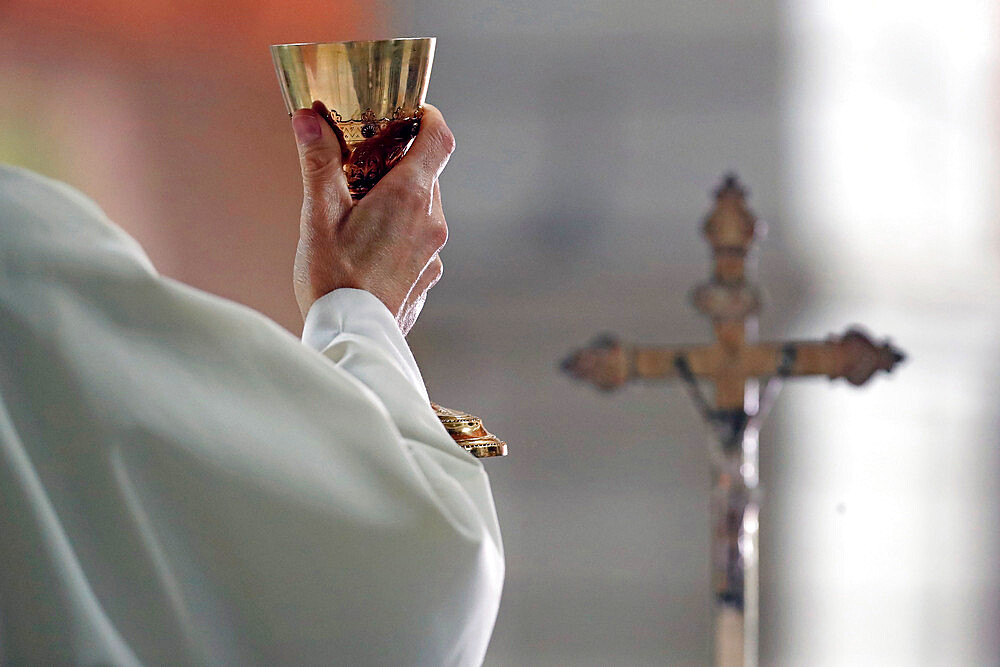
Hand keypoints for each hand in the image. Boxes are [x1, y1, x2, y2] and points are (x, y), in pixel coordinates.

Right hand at [291, 102, 453, 333]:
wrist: (352, 339)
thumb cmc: (333, 278)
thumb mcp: (318, 215)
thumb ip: (318, 163)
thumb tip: (308, 118)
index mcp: (408, 196)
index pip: (439, 139)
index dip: (429, 118)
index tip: (411, 112)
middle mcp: (431, 221)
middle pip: (428, 173)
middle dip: (400, 161)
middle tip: (363, 163)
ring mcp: (434, 252)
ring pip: (424, 208)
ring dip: (399, 199)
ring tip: (360, 210)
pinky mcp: (428, 277)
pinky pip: (421, 240)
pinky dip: (402, 232)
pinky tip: (369, 248)